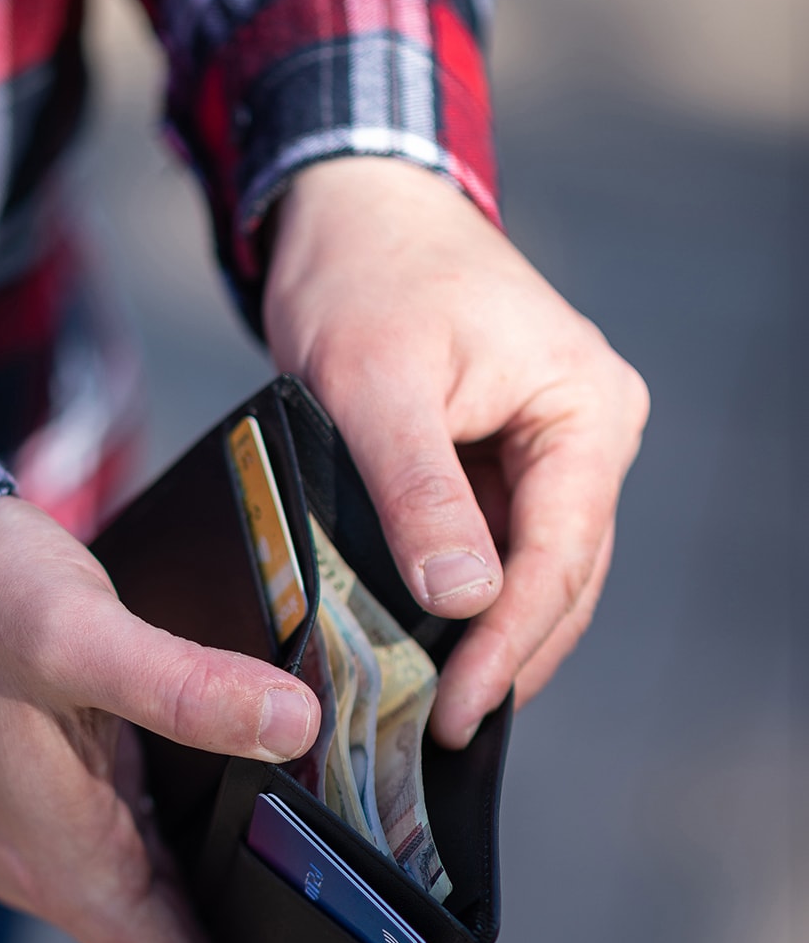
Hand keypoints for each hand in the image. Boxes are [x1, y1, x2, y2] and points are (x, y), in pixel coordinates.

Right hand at [0, 496, 318, 942]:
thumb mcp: (84, 634)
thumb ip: (188, 685)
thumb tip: (292, 721)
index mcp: (64, 859)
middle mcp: (48, 868)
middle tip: (340, 940)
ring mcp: (41, 840)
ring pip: (146, 912)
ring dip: (217, 915)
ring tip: (306, 892)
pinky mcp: (44, 804)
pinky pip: (124, 864)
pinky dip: (183, 868)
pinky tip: (234, 828)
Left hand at [264, 158, 649, 746]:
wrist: (353, 212)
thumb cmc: (366, 277)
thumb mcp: (376, 385)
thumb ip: (420, 492)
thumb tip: (464, 600)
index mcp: (586, 411)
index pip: (561, 556)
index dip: (511, 645)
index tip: (459, 711)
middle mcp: (590, 434)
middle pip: (562, 578)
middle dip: (508, 658)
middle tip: (444, 729)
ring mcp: (554, 450)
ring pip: (536, 572)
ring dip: (492, 640)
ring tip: (438, 708)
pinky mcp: (510, 460)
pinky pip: (502, 548)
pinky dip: (470, 602)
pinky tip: (433, 648)